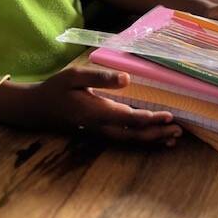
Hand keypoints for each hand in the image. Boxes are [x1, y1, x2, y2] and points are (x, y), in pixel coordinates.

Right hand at [25, 68, 182, 145]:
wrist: (37, 109)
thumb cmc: (57, 89)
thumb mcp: (75, 76)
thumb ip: (100, 77)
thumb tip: (126, 79)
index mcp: (97, 112)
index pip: (129, 118)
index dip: (150, 119)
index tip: (169, 116)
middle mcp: (101, 126)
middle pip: (134, 135)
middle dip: (157, 133)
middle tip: (180, 130)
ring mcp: (101, 132)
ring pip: (131, 141)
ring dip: (153, 140)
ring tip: (174, 138)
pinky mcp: (101, 133)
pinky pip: (125, 140)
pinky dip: (142, 141)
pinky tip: (156, 140)